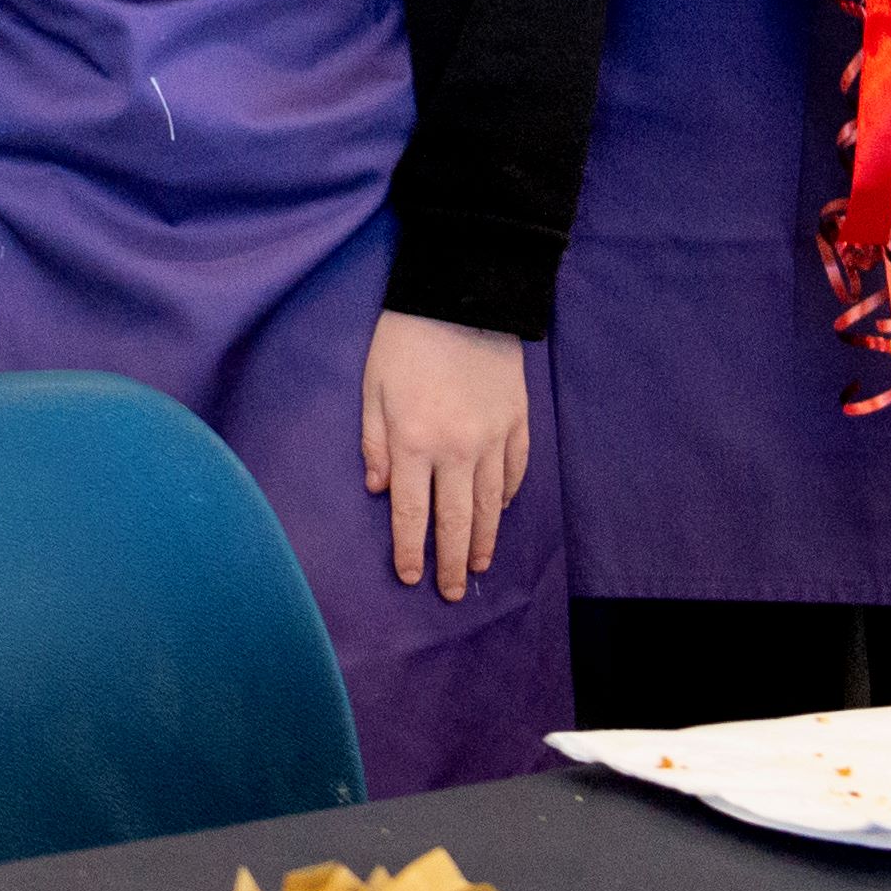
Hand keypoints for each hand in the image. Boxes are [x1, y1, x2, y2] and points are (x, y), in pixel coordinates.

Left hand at [362, 311, 534, 601]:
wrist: (463, 297)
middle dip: (452, 561)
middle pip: (456, 520)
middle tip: (451, 594)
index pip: (411, 511)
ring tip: (479, 566)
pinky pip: (514, 471)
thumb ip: (374, 442)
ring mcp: (492, 438)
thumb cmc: (405, 340)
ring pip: (490, 504)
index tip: (411, 576)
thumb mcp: (373, 388)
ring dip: (484, 540)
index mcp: (414, 442)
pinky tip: (499, 513)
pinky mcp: (517, 423)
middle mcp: (456, 450)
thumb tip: (377, 490)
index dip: (410, 549)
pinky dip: (506, 497)